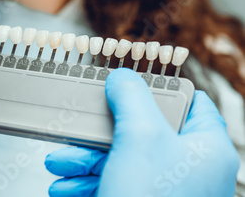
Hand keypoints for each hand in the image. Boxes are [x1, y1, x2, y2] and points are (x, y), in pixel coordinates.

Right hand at [45, 68, 239, 196]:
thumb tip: (122, 78)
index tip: (128, 84)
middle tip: (78, 125)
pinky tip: (63, 187)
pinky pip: (109, 184)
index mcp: (204, 147)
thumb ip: (131, 98)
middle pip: (141, 131)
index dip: (159, 89)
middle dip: (100, 132)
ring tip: (59, 163)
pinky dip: (84, 183)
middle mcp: (186, 169)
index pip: (190, 103)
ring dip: (82, 160)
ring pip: (118, 160)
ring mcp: (161, 191)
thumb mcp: (140, 137)